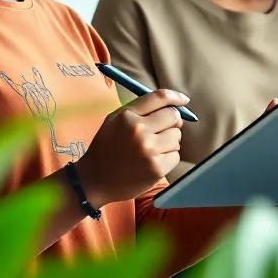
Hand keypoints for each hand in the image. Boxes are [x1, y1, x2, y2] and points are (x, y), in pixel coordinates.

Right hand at [75, 89, 187, 205]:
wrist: (94, 180)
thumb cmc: (106, 148)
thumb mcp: (114, 120)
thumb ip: (140, 110)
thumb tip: (172, 104)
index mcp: (127, 116)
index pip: (159, 98)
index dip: (176, 97)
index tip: (184, 100)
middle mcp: (139, 131)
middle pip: (173, 117)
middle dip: (172, 122)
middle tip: (163, 130)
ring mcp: (149, 150)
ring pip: (176, 137)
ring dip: (169, 142)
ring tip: (152, 149)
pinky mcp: (156, 168)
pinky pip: (175, 155)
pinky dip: (168, 158)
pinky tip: (152, 161)